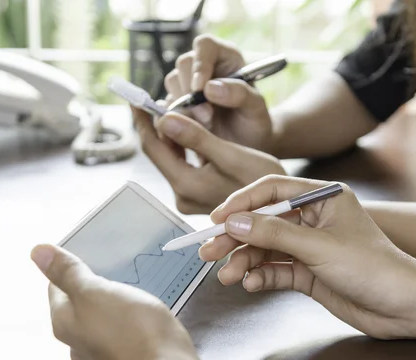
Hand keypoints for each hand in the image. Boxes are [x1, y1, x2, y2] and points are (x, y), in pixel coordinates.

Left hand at [30, 245, 221, 359]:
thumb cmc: (130, 329)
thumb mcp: (95, 291)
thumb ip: (68, 272)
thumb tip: (38, 251)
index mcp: (64, 322)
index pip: (56, 286)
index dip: (70, 266)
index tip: (90, 251)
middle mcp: (78, 340)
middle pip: (79, 303)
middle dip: (93, 282)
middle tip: (113, 263)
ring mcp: (102, 350)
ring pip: (101, 315)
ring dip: (112, 299)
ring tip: (130, 282)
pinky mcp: (127, 353)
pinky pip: (121, 327)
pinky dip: (128, 314)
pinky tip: (142, 307)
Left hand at [134, 107, 285, 213]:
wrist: (280, 204)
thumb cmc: (262, 179)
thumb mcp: (231, 155)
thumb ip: (196, 138)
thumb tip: (164, 119)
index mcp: (187, 185)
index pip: (154, 148)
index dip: (143, 121)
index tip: (136, 98)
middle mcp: (182, 195)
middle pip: (160, 154)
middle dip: (157, 126)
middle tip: (152, 99)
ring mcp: (189, 197)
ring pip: (171, 159)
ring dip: (170, 136)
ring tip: (169, 110)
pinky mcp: (197, 196)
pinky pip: (181, 166)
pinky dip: (182, 148)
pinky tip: (186, 132)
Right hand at [164, 34, 273, 152]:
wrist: (247, 144)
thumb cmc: (256, 122)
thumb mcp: (256, 109)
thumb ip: (240, 94)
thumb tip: (209, 88)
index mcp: (227, 57)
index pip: (206, 45)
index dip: (200, 64)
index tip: (199, 89)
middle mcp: (206, 65)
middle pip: (184, 64)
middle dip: (191, 91)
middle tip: (206, 116)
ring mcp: (189, 82)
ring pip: (173, 82)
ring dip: (185, 105)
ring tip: (207, 124)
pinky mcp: (179, 101)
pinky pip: (168, 102)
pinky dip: (177, 116)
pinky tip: (193, 128)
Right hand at [199, 175, 415, 338]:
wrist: (403, 306)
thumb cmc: (374, 267)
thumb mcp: (319, 246)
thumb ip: (274, 234)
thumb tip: (234, 223)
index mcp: (323, 197)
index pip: (273, 190)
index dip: (242, 203)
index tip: (217, 218)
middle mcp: (314, 219)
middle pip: (264, 222)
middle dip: (237, 237)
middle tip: (209, 250)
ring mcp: (310, 246)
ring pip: (267, 248)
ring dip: (245, 261)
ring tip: (227, 276)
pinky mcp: (309, 272)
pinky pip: (277, 270)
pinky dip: (261, 276)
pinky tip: (250, 283)